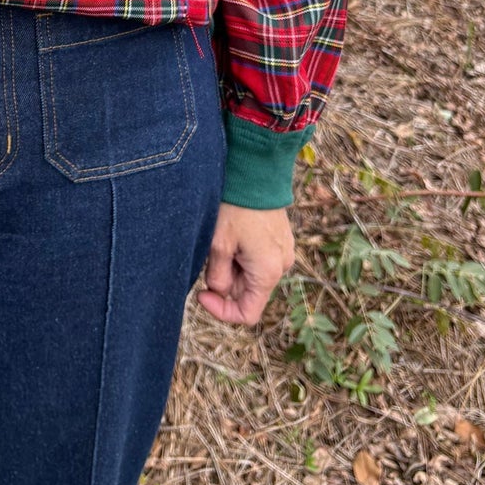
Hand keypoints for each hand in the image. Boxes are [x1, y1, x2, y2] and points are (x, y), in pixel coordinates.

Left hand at [196, 201, 295, 326]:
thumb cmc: (235, 206)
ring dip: (233, 264)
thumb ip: (217, 276)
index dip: (222, 310)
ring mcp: (283, 251)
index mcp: (268, 272)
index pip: (247, 314)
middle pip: (247, 291)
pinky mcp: (280, 238)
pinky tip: (234, 231)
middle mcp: (282, 266)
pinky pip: (259, 258)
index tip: (202, 293)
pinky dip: (243, 253)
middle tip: (212, 252)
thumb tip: (218, 290)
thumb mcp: (218, 244)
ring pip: (251, 274)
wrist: (255, 171)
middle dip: (225, 279)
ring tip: (224, 237)